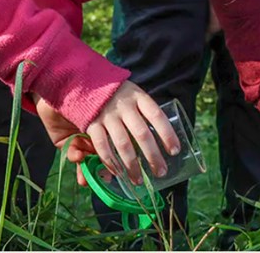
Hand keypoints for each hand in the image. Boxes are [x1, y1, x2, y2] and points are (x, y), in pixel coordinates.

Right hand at [35, 82, 180, 186]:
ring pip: (122, 144)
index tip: (175, 150)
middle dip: (153, 156)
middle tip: (161, 172)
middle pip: (141, 134)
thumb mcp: (132, 93)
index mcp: (138, 96)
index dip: (167, 133)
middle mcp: (124, 105)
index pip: (157, 115)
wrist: (83, 79)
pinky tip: (118, 173)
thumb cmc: (115, 92)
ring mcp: (107, 115)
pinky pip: (102, 147)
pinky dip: (110, 163)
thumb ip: (142, 111)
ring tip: (139, 180)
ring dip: (132, 165)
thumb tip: (162, 137)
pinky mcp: (92, 124)